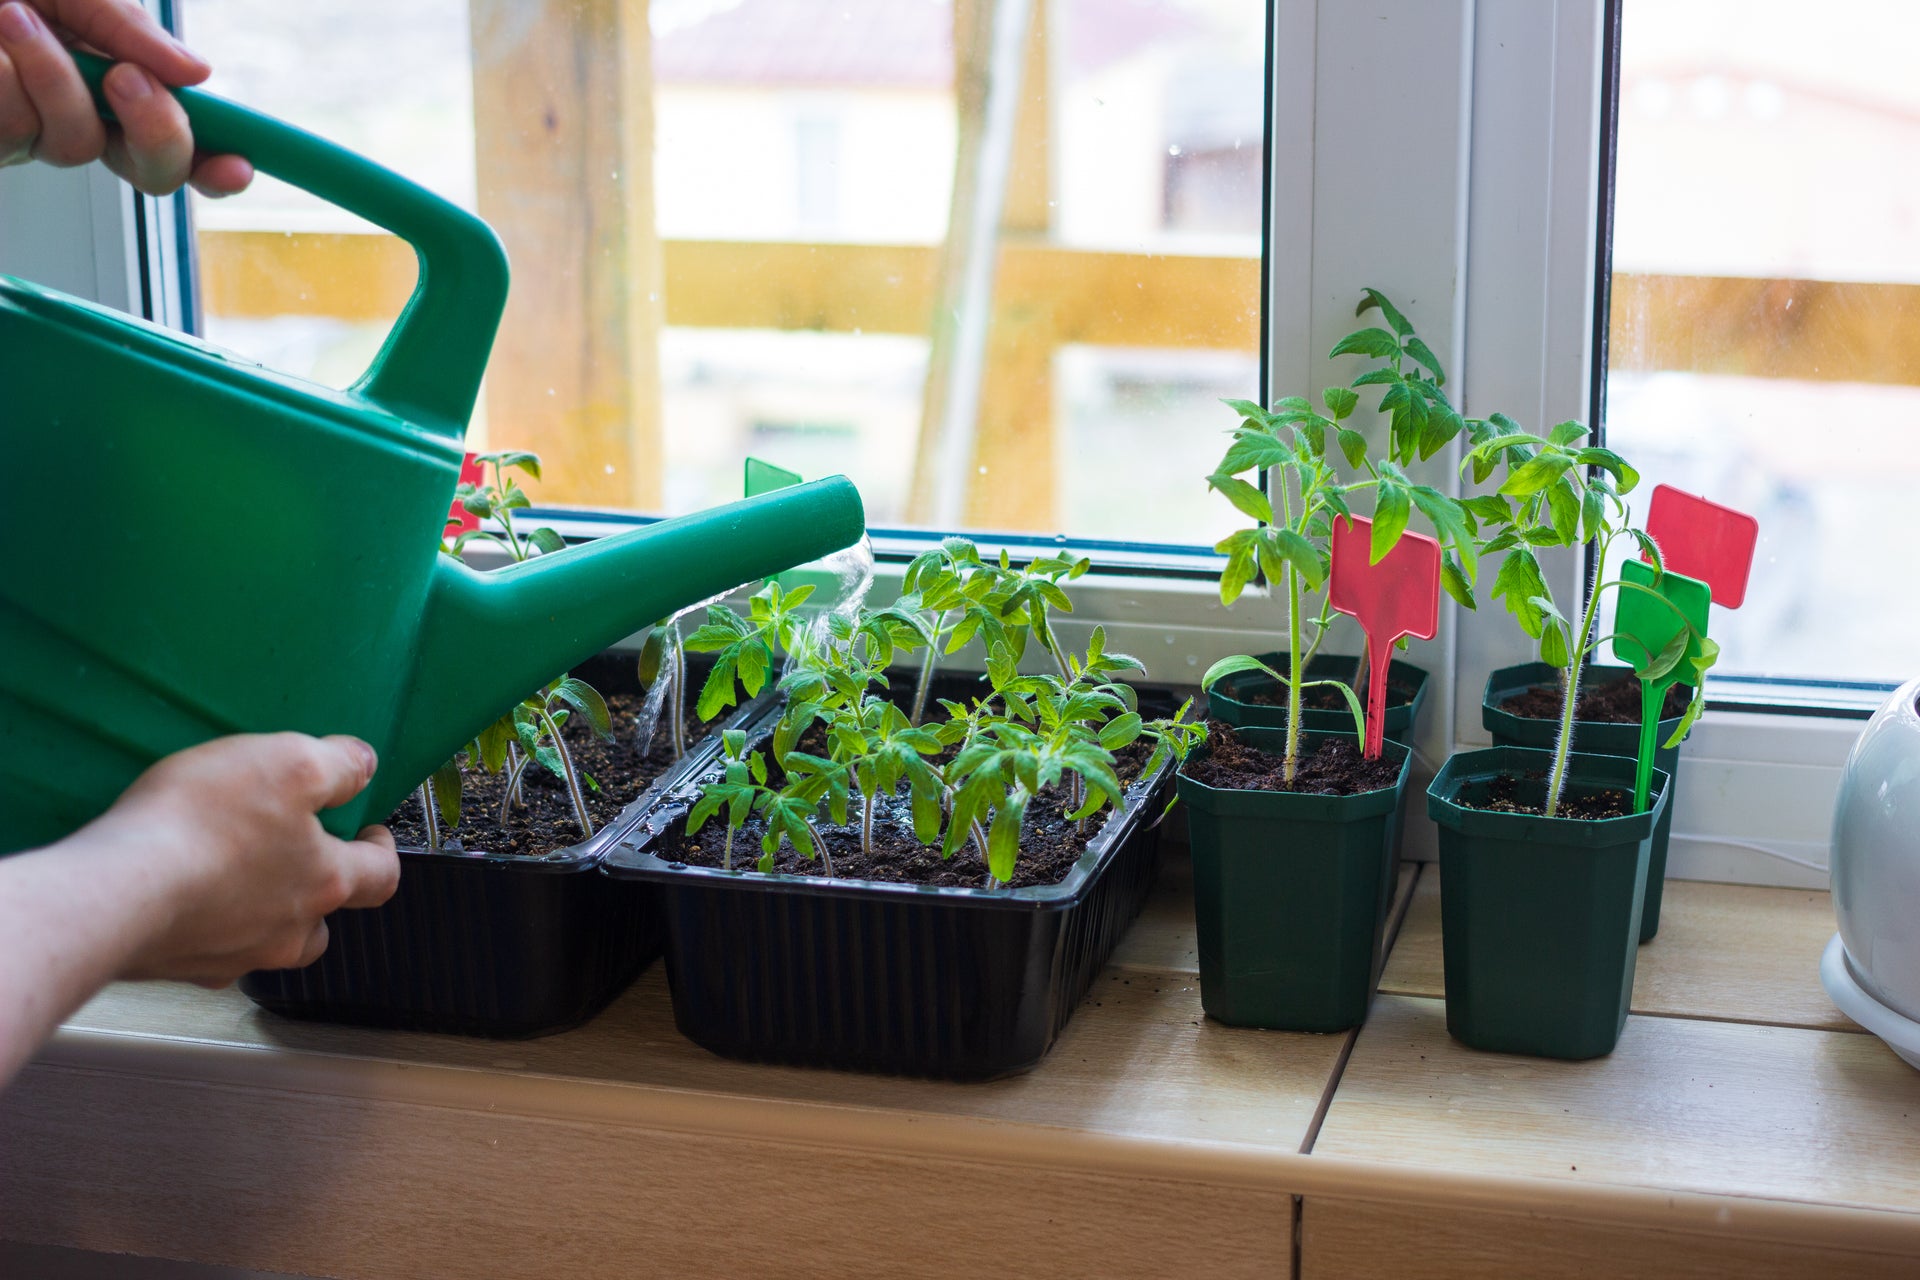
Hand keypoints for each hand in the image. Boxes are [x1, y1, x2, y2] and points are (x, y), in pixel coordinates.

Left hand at [0, 0, 250, 195]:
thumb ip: (125, 26)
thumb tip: (196, 72)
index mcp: (111, 80)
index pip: (181, 137)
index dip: (216, 160)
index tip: (239, 163)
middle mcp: (76, 116)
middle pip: (151, 172)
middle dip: (156, 131)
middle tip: (128, 79)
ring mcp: (26, 134)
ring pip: (75, 145)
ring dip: (53, 77)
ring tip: (13, 16)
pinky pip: (15, 131)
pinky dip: (6, 78)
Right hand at [92, 733, 400, 985]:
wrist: (115, 891)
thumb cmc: (205, 824)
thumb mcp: (288, 764)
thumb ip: (336, 765)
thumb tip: (364, 766)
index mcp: (325, 883)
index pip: (381, 877)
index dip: (382, 852)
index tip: (370, 834)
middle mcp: (287, 931)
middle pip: (323, 921)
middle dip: (320, 891)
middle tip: (298, 857)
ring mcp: (232, 957)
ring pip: (267, 941)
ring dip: (263, 914)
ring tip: (237, 878)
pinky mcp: (179, 967)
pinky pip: (207, 949)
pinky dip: (205, 925)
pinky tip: (181, 898)